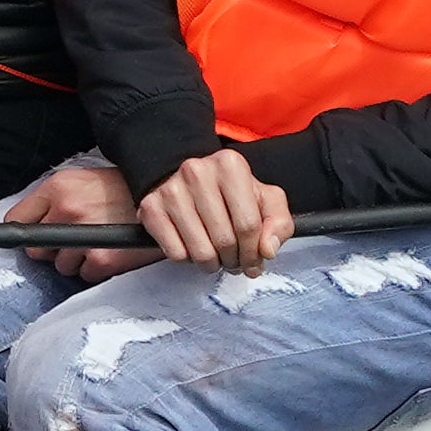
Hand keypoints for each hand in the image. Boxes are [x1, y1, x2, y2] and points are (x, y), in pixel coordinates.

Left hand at [8, 156, 148, 288]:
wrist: (164, 195)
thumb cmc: (124, 189)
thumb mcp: (83, 181)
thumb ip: (55, 199)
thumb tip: (31, 224)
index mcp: (58, 188)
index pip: (17, 219)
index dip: (26, 231)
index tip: (35, 236)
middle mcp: (67, 210)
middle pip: (35, 250)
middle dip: (52, 250)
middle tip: (75, 240)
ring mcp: (83, 237)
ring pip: (61, 266)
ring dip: (77, 260)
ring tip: (99, 241)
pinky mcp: (101, 259)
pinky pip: (84, 275)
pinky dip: (96, 269)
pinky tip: (111, 250)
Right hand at [136, 147, 297, 275]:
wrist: (187, 181)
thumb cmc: (230, 193)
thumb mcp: (264, 200)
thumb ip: (280, 223)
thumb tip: (268, 250)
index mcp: (230, 165)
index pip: (249, 225)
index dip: (255, 252)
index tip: (255, 260)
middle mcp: (197, 172)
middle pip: (224, 240)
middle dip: (234, 261)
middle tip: (234, 261)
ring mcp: (170, 190)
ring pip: (200, 252)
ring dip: (212, 264)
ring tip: (216, 257)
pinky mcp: (150, 208)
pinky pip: (175, 254)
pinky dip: (188, 259)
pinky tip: (193, 246)